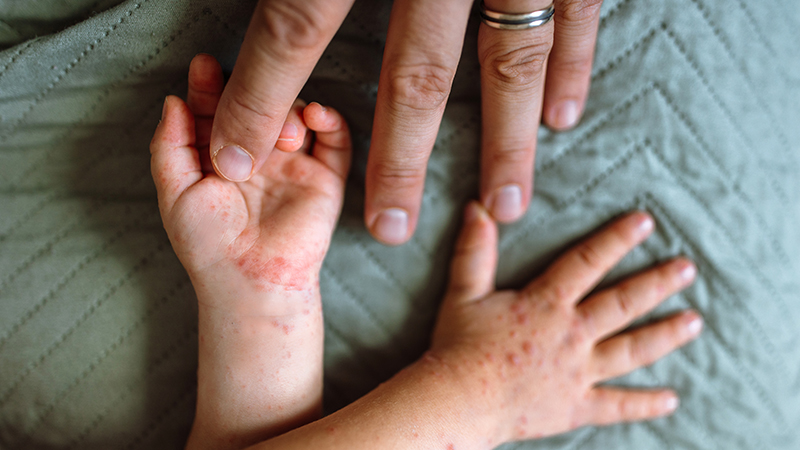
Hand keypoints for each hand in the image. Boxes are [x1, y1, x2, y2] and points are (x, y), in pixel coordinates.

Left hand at [151, 55, 351, 313]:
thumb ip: (170, 145)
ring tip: (280, 134)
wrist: (251, 280)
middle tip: (244, 88)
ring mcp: (293, 163)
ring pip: (296, 113)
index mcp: (221, 154)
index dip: (209, 84)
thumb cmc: (208, 243)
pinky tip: (316, 115)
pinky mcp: (325, 177)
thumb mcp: (175, 192)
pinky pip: (336, 140)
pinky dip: (331, 120)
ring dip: (289, 108)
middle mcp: (258, 152)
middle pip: (259, 101)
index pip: (216, 107)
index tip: (204, 66)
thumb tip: (173, 100)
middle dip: (251, 88)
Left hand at [208, 0, 604, 244]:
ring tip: (503, 204)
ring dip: (506, 139)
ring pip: (509, 58)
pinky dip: (573, 65)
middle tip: (389, 226)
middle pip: (415, 70)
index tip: (233, 157)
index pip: (297, 22)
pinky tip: (567, 116)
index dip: (260, 95)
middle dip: (399, 155)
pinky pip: (575, 11)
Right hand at [430, 203, 701, 444]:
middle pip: (623, 304)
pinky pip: (616, 405)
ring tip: (694, 321)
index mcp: (546, 303)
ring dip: (665, 335)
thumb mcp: (463, 291)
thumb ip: (474, 249)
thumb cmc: (458, 346)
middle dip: (658, 283)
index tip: (645, 222)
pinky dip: (645, 403)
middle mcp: (571, 334)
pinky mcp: (575, 406)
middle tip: (688, 268)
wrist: (459, 401)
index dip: (616, 239)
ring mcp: (578, 372)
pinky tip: (672, 399)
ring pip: (631, 350)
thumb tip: (479, 205)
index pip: (587, 262)